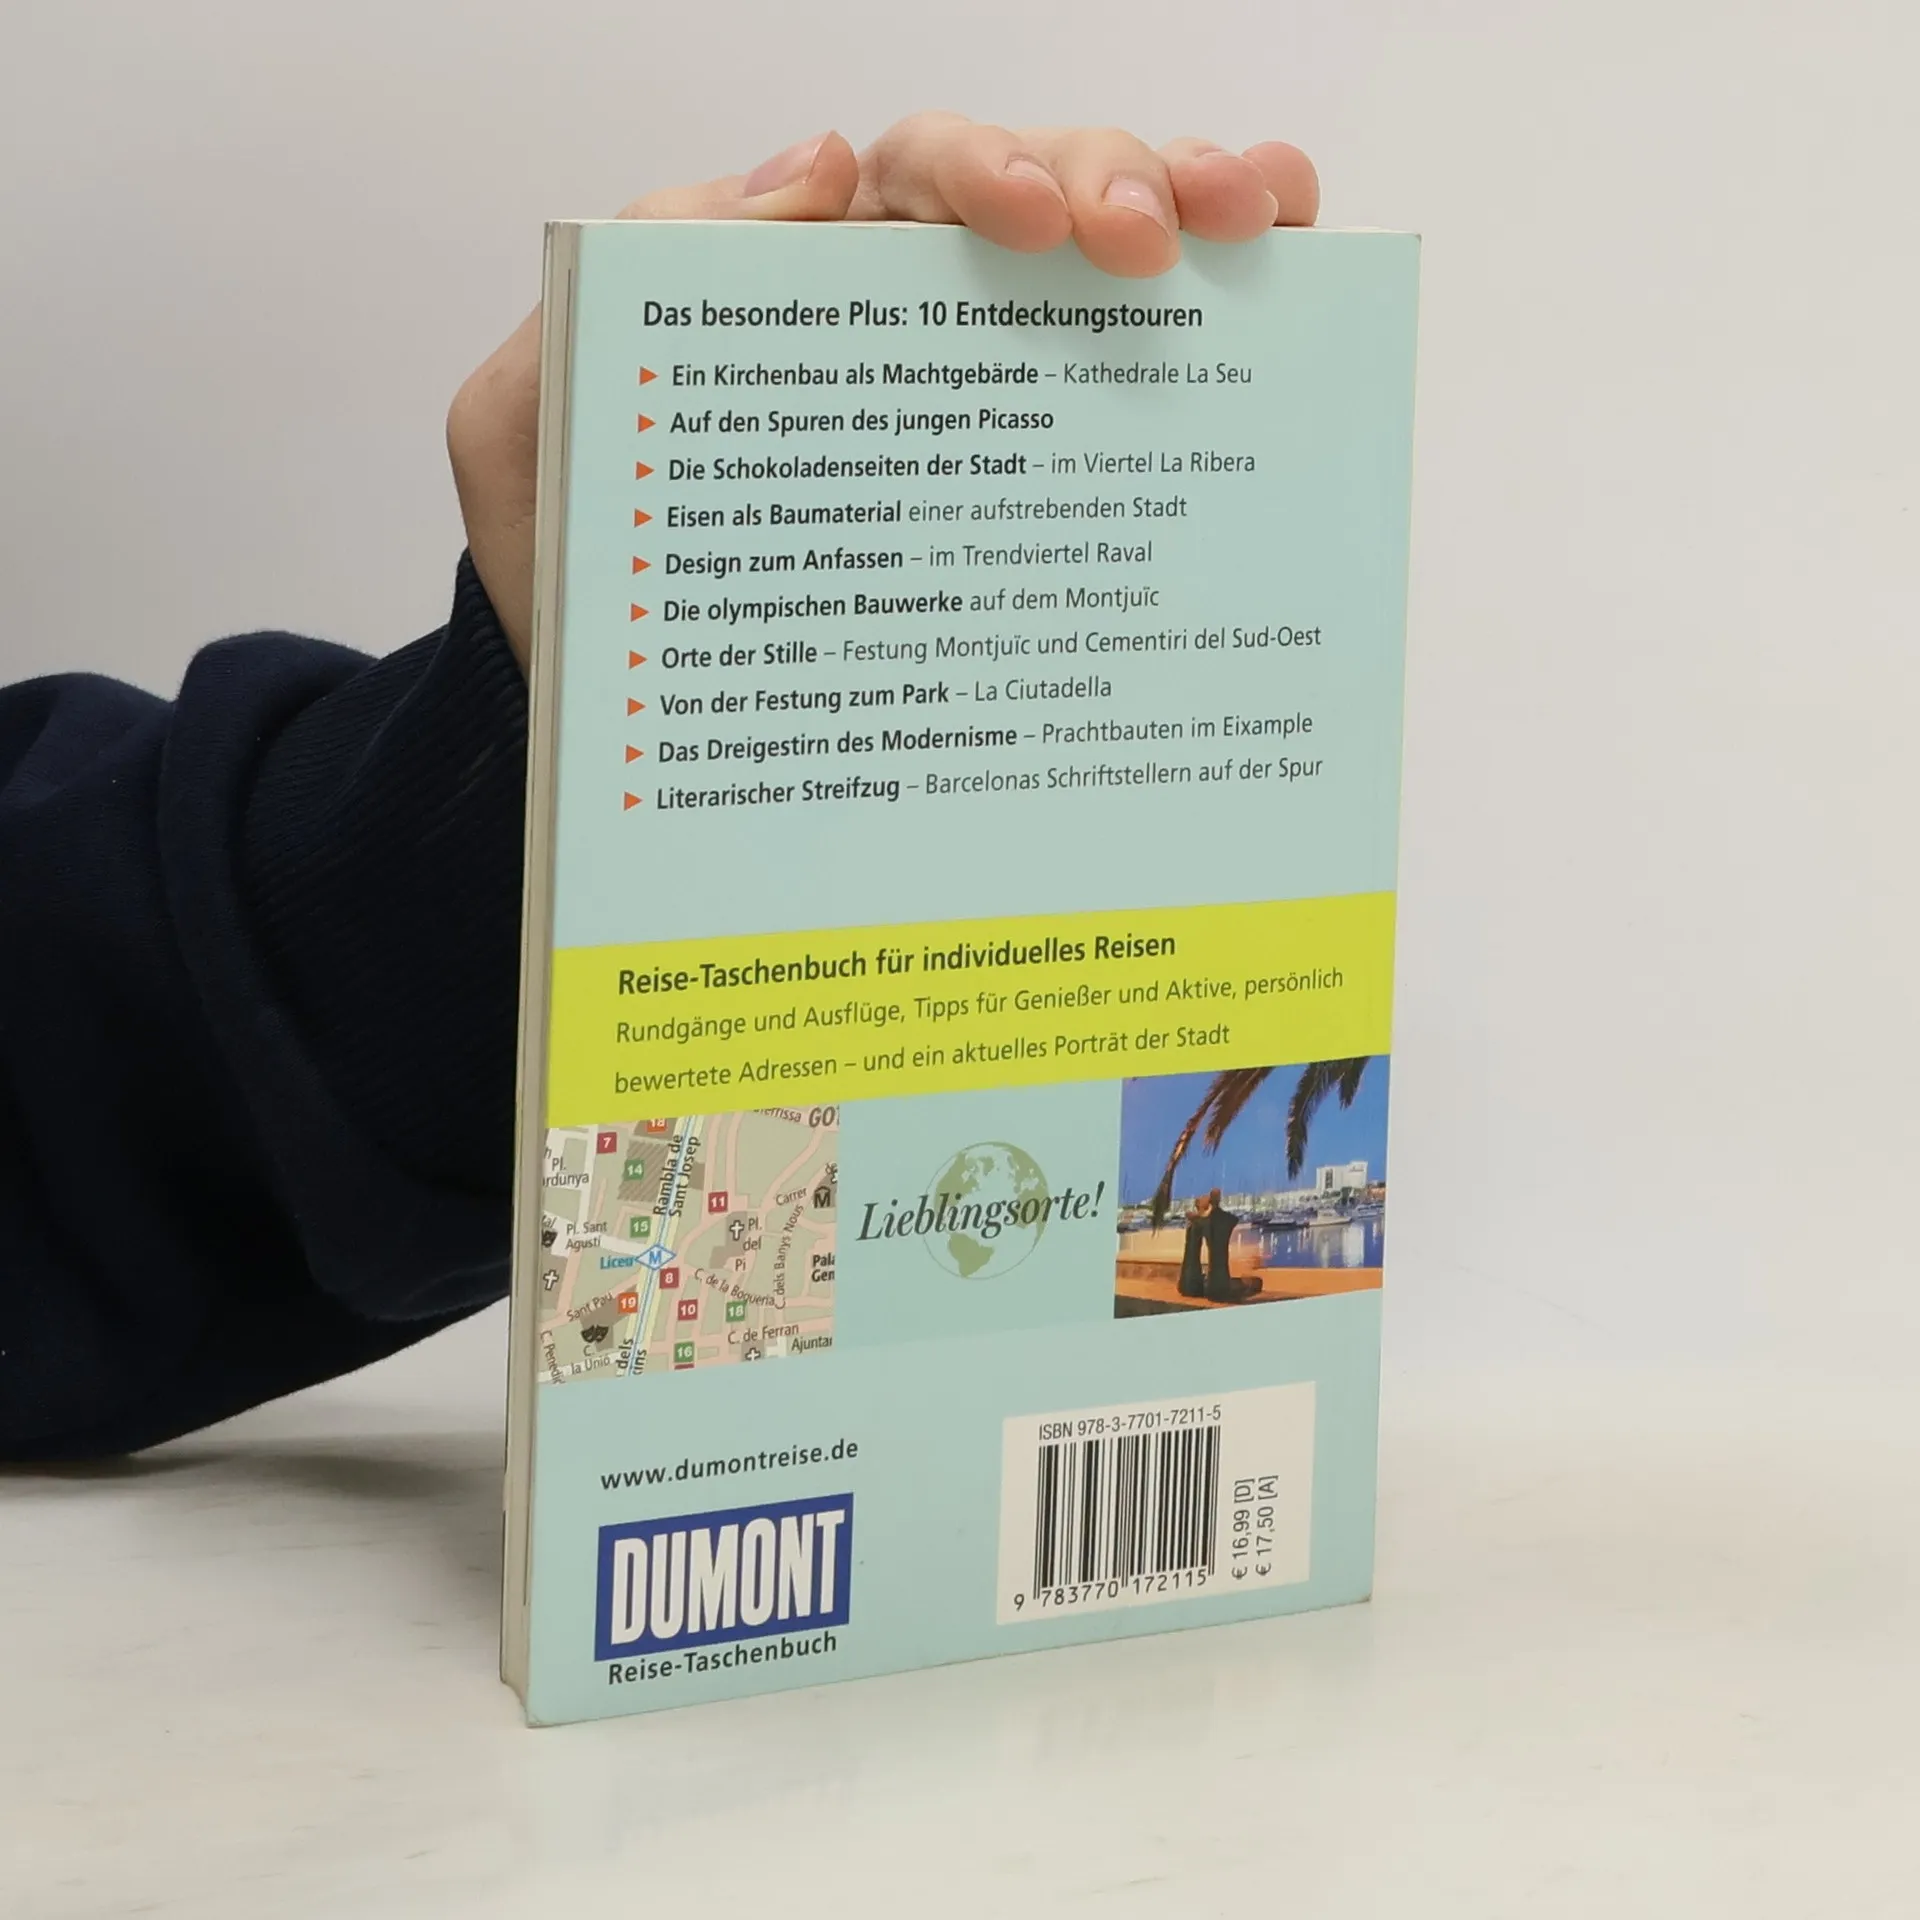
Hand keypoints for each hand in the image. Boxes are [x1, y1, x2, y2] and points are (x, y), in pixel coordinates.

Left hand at [446, 112, 1318, 664]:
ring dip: (1190, 207)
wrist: (620, 733)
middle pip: (1032, 195)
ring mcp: (984, 398)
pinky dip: (1220, 304)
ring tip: (1248, 224)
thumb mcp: (537, 421)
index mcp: (799, 289)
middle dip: (1108, 182)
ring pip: (1104, 257)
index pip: (906, 179)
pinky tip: (1275, 266)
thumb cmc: (579, 572)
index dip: (982, 171)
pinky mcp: (1036, 488)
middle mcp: (905, 323)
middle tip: (1156, 240)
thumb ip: (630, 286)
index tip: (1033, 228)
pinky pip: (1136, 376)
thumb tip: (806, 171)